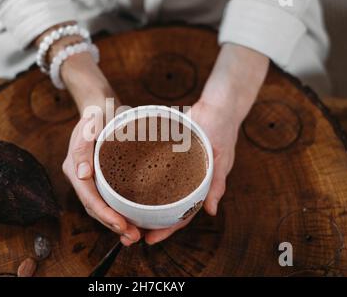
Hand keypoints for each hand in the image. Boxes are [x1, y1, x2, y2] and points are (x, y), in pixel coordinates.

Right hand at [62, 116, 141, 245]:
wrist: (100, 107)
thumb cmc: (98, 113)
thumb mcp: (91, 123)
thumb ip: (84, 147)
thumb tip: (82, 174)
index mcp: (75, 167)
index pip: (89, 198)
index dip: (105, 215)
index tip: (123, 226)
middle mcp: (80, 176)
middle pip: (94, 208)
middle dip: (113, 225)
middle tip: (134, 236)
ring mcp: (89, 178)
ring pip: (100, 207)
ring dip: (116, 223)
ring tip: (135, 234)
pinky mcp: (100, 178)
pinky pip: (107, 199)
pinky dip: (118, 212)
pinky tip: (133, 219)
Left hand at [145, 43, 268, 243]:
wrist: (217, 106)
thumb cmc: (222, 131)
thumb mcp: (221, 158)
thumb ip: (216, 184)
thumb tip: (211, 211)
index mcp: (199, 187)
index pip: (182, 215)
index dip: (167, 229)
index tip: (150, 239)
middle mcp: (185, 181)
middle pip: (166, 208)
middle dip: (150, 222)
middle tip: (128, 231)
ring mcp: (176, 170)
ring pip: (158, 193)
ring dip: (143, 205)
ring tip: (123, 214)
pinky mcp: (167, 156)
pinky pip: (154, 172)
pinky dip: (142, 182)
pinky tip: (126, 185)